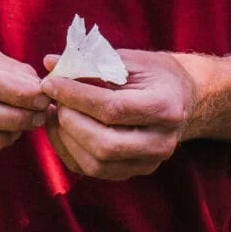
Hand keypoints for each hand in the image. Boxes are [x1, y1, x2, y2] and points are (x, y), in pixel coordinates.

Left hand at [40, 49, 198, 179]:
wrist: (181, 98)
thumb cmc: (153, 73)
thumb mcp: (128, 59)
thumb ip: (90, 62)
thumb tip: (49, 62)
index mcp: (165, 106)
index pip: (113, 108)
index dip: (76, 96)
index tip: (50, 82)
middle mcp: (161, 141)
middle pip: (105, 144)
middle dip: (70, 121)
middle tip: (52, 99)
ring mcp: (149, 162)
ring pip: (97, 164)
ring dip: (66, 138)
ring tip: (52, 112)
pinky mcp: (135, 172)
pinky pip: (94, 172)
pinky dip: (69, 151)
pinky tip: (59, 128)